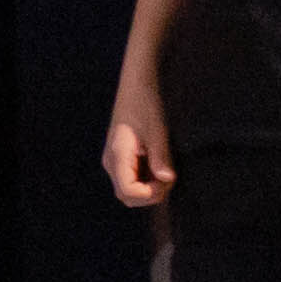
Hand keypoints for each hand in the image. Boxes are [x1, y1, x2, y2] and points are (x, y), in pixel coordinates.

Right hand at [102, 82, 172, 212]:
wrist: (136, 85)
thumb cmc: (145, 104)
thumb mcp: (157, 130)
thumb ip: (160, 157)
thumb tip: (167, 180)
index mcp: (118, 155)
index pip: (129, 192)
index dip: (150, 194)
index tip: (168, 181)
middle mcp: (111, 162)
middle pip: (127, 196)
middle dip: (150, 194)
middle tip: (169, 178)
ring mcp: (114, 161)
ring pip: (129, 190)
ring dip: (149, 188)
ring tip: (165, 171)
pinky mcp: (121, 158)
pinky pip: (132, 179)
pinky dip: (147, 180)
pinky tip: (159, 166)